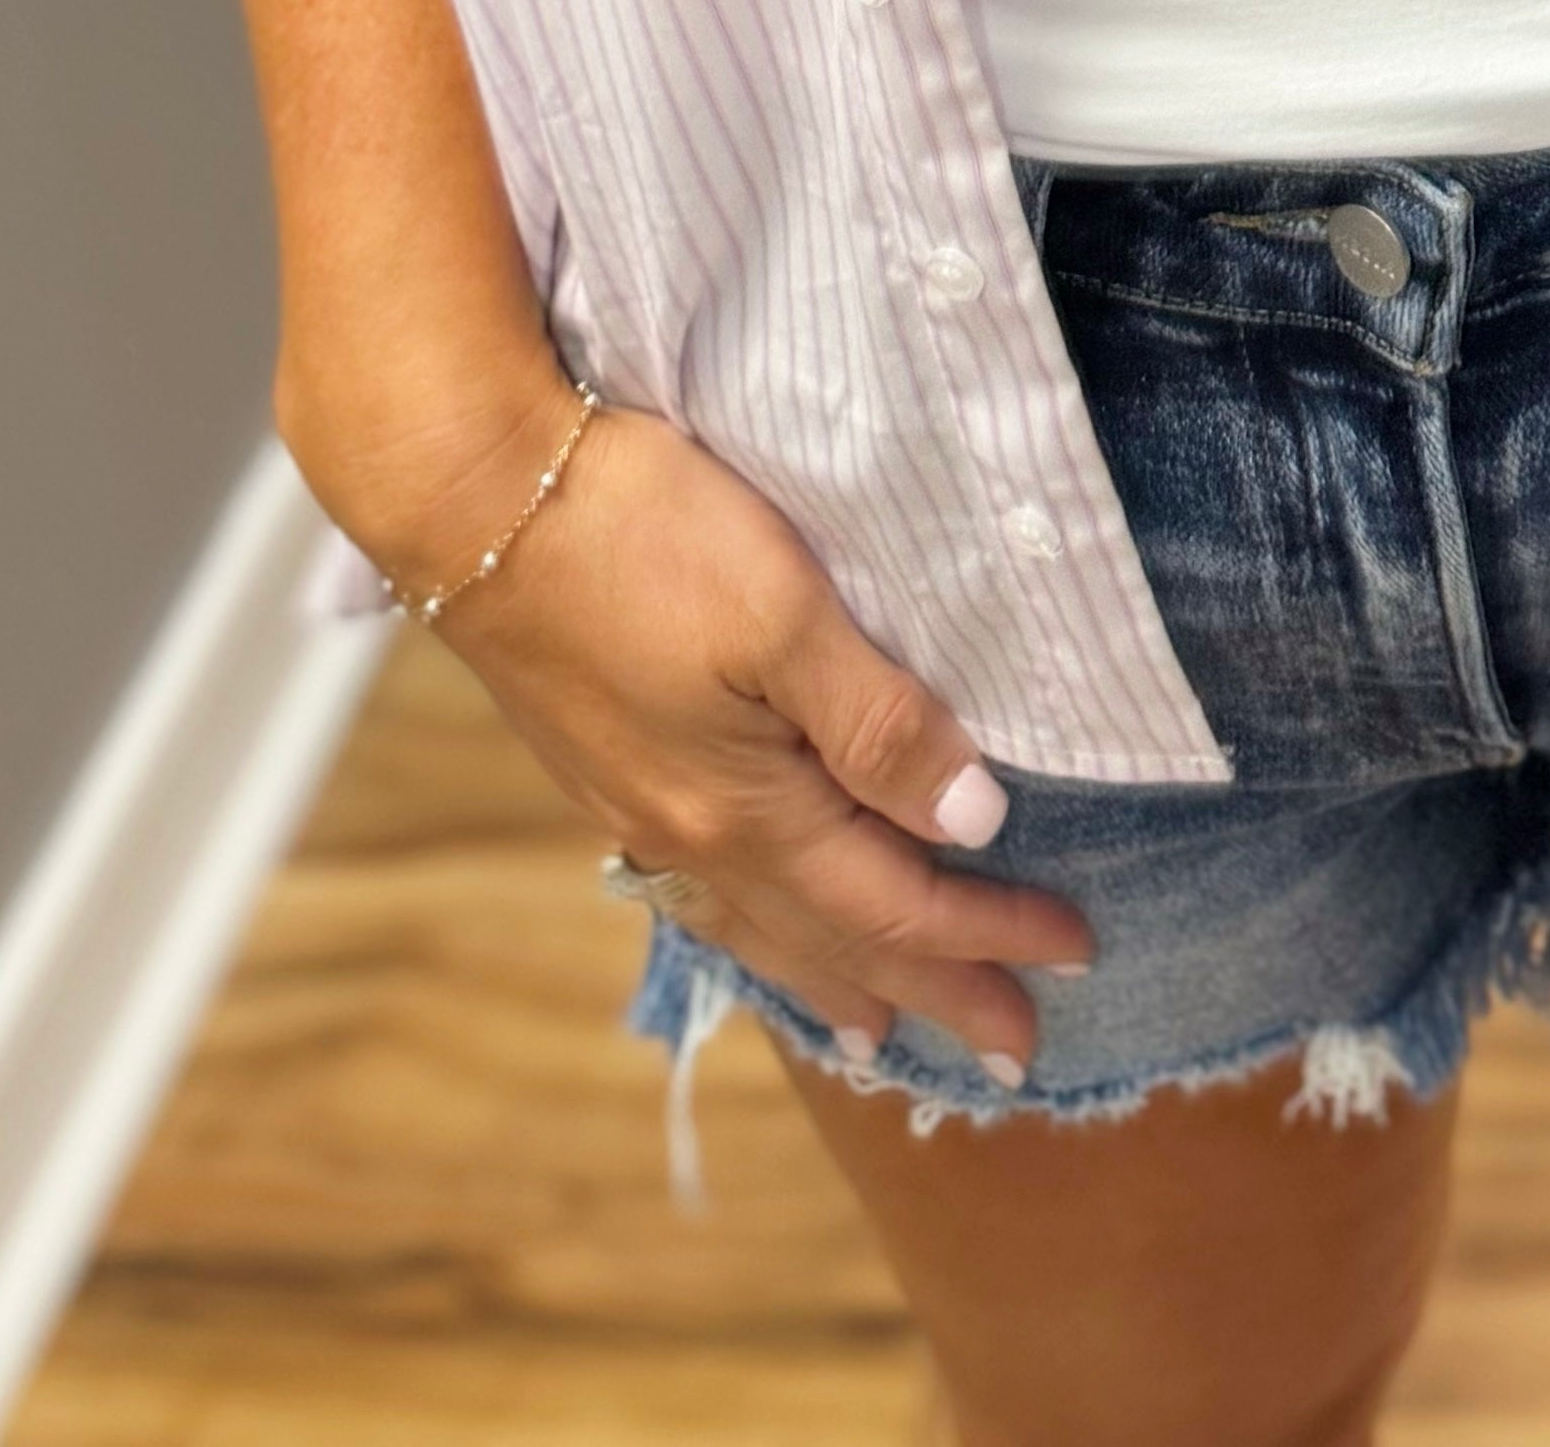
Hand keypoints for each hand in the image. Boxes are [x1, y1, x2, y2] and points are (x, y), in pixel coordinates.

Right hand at [367, 381, 1093, 1077]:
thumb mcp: (784, 613)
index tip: (1073, 955)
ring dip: (837, 977)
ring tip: (881, 1033)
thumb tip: (973, 818)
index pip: (894, 900)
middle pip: (834, 937)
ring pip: (763, 925)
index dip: (986, 934)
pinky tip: (760, 923)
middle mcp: (688, 835)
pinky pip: (708, 891)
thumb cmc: (644, 533)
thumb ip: (878, 721)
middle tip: (1011, 1052)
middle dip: (930, 989)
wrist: (476, 497)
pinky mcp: (606, 769)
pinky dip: (760, 931)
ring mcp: (638, 808)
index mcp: (743, 811)